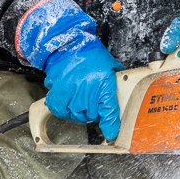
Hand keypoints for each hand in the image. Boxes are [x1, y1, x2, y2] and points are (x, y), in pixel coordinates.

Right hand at [15, 0, 123, 139]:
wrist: (68, 44)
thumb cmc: (90, 55)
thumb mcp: (109, 66)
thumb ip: (115, 81)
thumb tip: (123, 91)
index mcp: (103, 83)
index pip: (108, 109)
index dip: (111, 124)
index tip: (111, 134)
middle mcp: (87, 91)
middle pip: (93, 115)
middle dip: (95, 111)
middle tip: (93, 100)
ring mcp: (71, 94)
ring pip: (77, 116)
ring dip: (80, 111)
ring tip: (81, 99)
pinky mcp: (56, 96)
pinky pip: (62, 112)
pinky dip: (65, 110)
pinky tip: (69, 101)